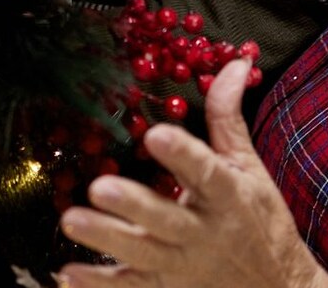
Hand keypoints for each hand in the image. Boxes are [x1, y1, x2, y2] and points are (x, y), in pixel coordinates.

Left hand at [58, 60, 327, 287]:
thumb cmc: (261, 222)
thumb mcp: (249, 168)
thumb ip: (228, 117)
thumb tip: (234, 62)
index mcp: (227, 195)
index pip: (206, 171)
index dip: (182, 154)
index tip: (156, 134)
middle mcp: (204, 232)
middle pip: (166, 219)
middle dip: (133, 205)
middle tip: (100, 187)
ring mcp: (183, 264)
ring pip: (142, 253)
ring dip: (106, 239)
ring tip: (71, 220)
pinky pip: (130, 286)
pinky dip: (98, 283)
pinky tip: (66, 272)